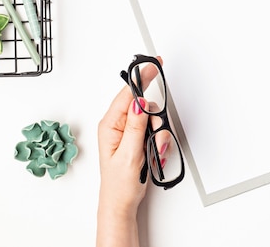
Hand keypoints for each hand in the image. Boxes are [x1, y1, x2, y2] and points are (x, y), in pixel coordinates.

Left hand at [97, 58, 161, 246]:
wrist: (122, 203)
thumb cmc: (119, 184)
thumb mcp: (129, 155)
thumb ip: (135, 126)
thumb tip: (139, 102)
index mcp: (110, 125)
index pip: (127, 94)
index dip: (142, 78)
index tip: (154, 65)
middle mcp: (118, 125)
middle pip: (145, 106)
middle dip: (156, 122)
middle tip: (155, 139)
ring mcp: (129, 131)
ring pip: (153, 119)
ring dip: (158, 135)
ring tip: (153, 152)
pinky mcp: (138, 138)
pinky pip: (155, 130)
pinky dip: (159, 141)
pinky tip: (154, 153)